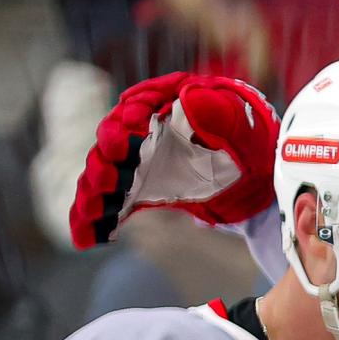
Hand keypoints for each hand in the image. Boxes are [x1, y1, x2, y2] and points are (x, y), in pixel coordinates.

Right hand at [69, 71, 279, 249]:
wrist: (253, 177)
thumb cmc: (248, 142)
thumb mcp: (241, 123)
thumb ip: (216, 110)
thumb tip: (189, 98)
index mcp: (166, 105)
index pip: (139, 105)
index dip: (131, 116)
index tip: (132, 130)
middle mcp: (145, 133)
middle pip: (112, 144)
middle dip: (106, 160)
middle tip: (104, 179)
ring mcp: (138, 164)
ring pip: (105, 177)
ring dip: (93, 195)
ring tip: (89, 213)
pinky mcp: (138, 192)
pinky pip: (112, 206)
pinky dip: (96, 223)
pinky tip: (85, 240)